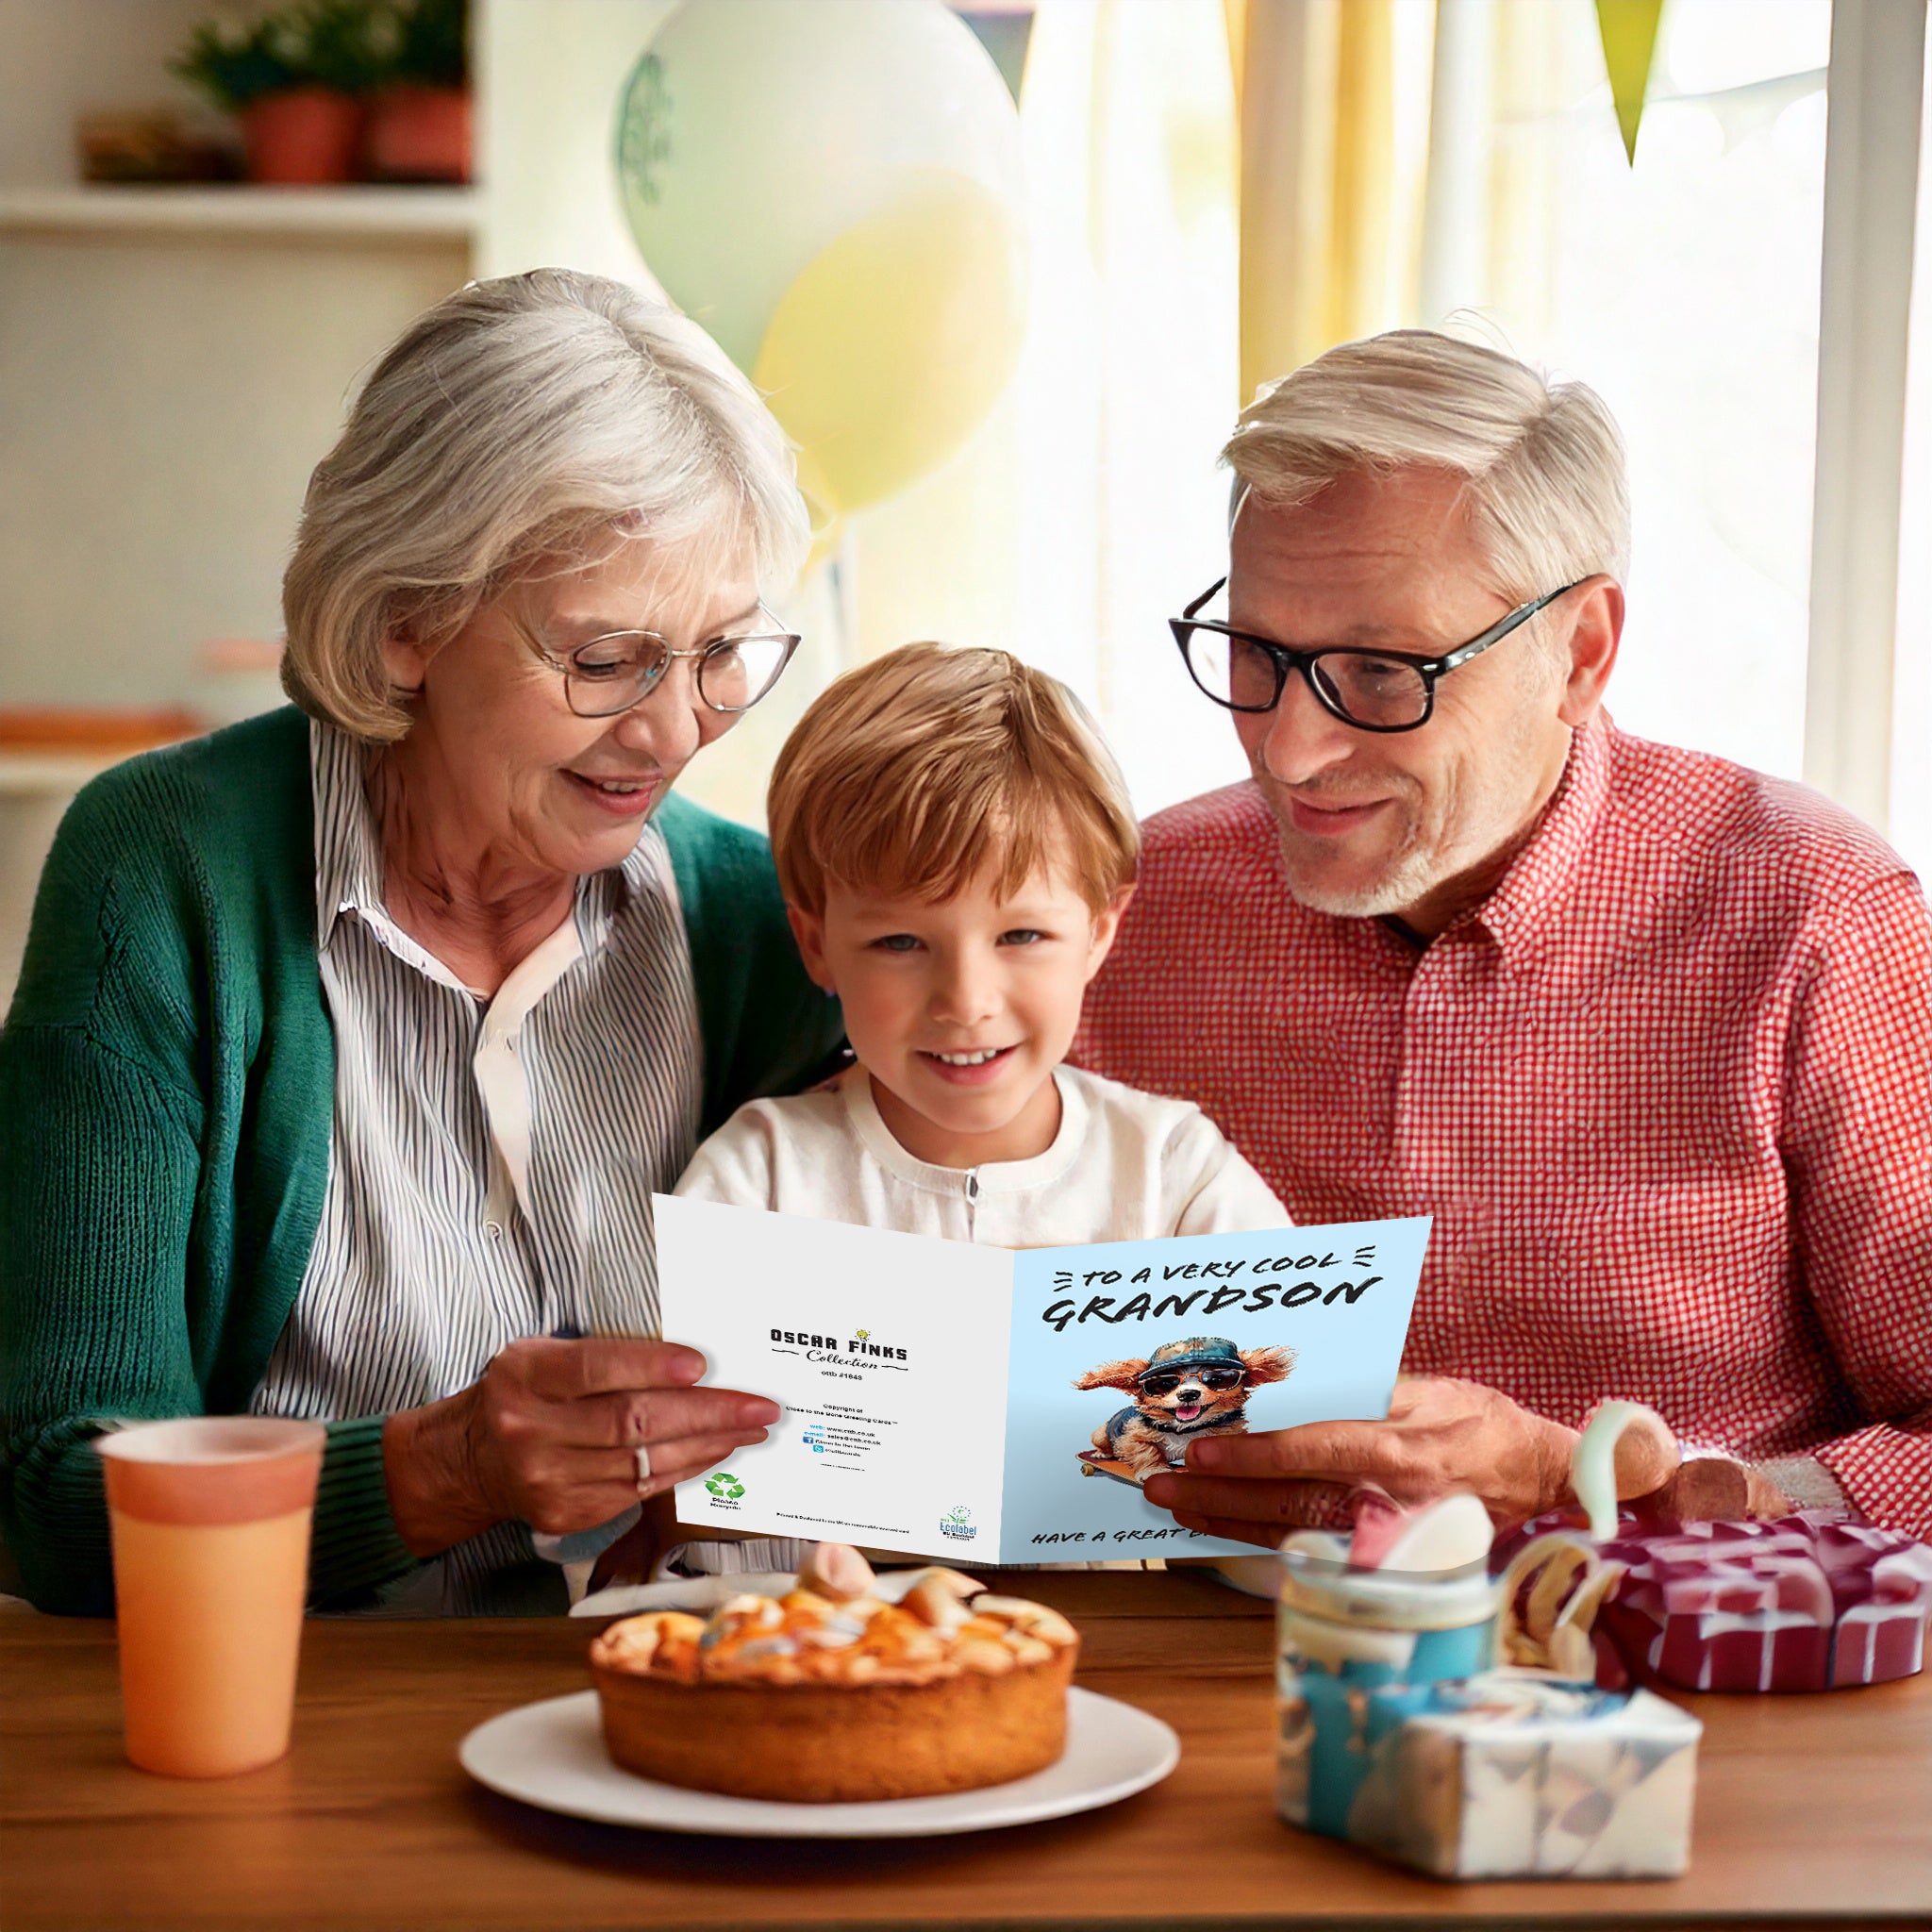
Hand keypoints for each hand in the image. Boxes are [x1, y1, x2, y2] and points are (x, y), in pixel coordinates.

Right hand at [382, 1338, 777, 1555]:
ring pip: (644, 1462)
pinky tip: (716, 1450)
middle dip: (707, 1413)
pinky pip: (640, 1489)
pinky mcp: (568, 1514)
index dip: (651, 1366)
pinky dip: (686, 1468)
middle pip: (632, 1422)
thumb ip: (600, 1354)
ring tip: (751, 1428)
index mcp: (525, 1376)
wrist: (470, 1460)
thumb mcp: (542, 1355)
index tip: (702, 1365)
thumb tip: (689, 1357)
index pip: (594, 1368)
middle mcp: (533, 1430)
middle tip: (758, 1406)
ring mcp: (549, 1479)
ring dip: (709, 1444)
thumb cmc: (523, 1392)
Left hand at [1141, 1376, 1680, 1545]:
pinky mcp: (1386, 1560)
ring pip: (1292, 1533)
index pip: (1314, 1452)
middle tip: (1160, 1488)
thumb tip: (1282, 1390)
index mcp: (1400, 1450)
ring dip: (1227, 1521)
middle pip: (1289, 1503)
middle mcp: (1390, 1501)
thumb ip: (1358, 1390)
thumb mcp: (1424, 1387)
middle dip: (1219, 1497)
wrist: (1535, 1475)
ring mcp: (1388, 1538)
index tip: (1202, 1454)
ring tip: (1173, 1510)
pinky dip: (1260, 1539)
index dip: (1255, 1455)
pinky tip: (1220, 1528)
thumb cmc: (1476, 1419)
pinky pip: (1312, 1548)